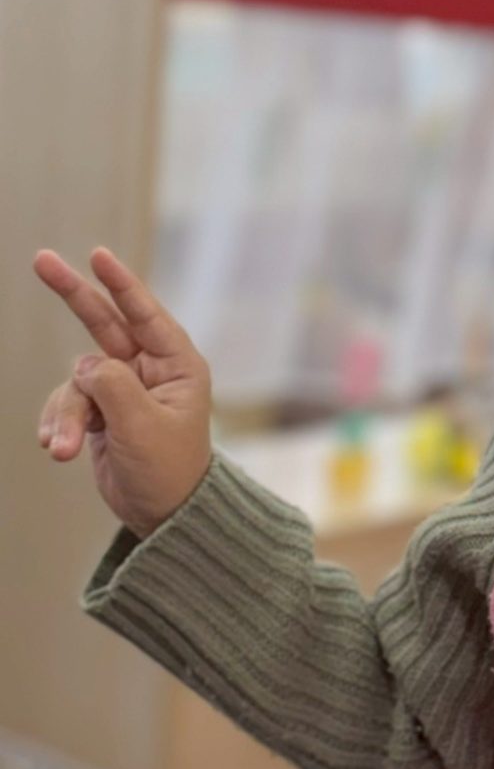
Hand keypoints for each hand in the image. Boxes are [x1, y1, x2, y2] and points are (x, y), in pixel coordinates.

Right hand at [34, 247, 212, 538]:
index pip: (146, 313)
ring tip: (64, 450)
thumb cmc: (169, 471)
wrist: (162, 513)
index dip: (120, 283)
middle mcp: (149, 369)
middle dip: (72, 293)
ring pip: (77, 380)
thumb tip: (84, 365)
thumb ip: (114, 388)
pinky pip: (68, 403)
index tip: (97, 254)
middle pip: (104, 321)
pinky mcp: (100, 411)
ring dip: (67, 414)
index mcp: (176, 365)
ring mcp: (121, 388)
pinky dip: (60, 424)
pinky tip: (58, 448)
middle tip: (41, 260)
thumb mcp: (143, 428)